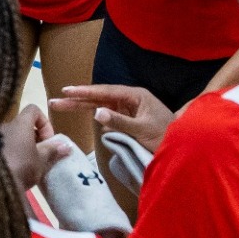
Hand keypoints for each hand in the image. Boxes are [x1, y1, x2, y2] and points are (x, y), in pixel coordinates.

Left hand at [1, 104, 72, 190]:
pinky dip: (12, 152)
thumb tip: (66, 145)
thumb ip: (53, 150)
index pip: (33, 110)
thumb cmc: (21, 167)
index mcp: (19, 123)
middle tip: (41, 154)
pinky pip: (4, 146)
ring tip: (29, 163)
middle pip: (23, 124)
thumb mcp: (41, 160)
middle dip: (35, 137)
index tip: (48, 140)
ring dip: (24, 146)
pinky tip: (16, 168)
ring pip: (14, 136)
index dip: (44, 123)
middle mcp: (4, 126)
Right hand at [51, 85, 174, 152]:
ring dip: (83, 107)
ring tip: (61, 106)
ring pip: (101, 106)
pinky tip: (87, 115)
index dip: (84, 92)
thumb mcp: (142, 129)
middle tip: (55, 101)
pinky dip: (96, 116)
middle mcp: (130, 99)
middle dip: (77, 99)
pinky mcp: (129, 119)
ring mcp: (129, 109)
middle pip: (99, 97)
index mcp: (135, 95)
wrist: (183, 145)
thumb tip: (96, 113)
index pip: (104, 91)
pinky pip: (109, 116)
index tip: (66, 91)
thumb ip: (120, 121)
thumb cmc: (166, 135)